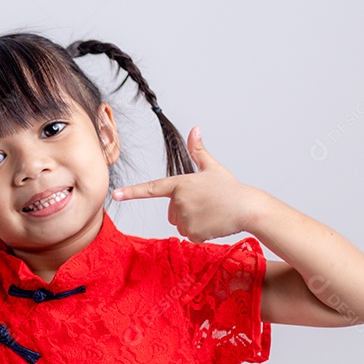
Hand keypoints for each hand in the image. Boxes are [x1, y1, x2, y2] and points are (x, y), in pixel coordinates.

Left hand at [111, 125, 260, 241]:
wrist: (248, 208)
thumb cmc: (230, 187)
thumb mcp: (212, 167)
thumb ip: (198, 150)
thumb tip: (195, 128)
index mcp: (180, 184)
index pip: (151, 188)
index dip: (132, 192)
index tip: (115, 194)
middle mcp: (179, 202)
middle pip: (171, 211)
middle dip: (186, 209)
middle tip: (206, 203)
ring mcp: (186, 218)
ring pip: (180, 223)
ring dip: (193, 221)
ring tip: (211, 212)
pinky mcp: (193, 233)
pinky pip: (190, 235)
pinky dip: (200, 232)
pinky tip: (213, 223)